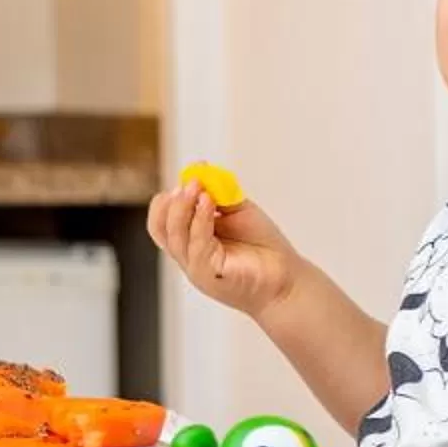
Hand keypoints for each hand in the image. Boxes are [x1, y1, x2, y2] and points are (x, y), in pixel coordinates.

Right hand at [148, 181, 301, 318]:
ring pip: (175, 237)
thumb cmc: (263, 247)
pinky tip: (209, 203)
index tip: (189, 178)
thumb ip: (218, 194)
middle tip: (189, 182)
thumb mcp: (237, 211)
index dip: (168, 199)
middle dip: (172, 202)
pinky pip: (197, 246)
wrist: (287, 278)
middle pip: (161, 228)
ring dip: (184, 208)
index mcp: (189, 241)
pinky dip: (200, 221)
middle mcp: (188, 255)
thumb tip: (199, 168)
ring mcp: (195, 268)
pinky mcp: (209, 275)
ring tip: (198, 188)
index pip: (162, 221)